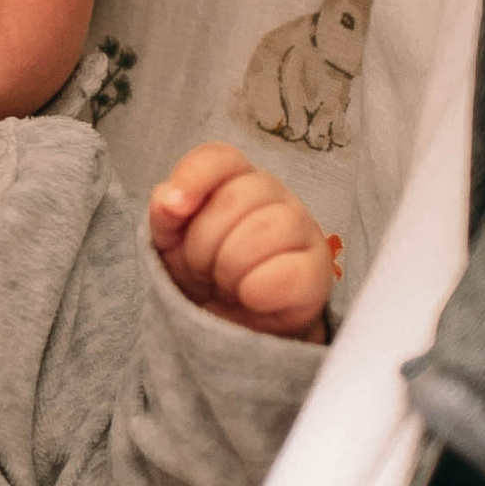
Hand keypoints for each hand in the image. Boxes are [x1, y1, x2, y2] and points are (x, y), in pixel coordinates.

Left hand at [149, 142, 334, 340]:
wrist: (234, 328)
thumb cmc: (205, 275)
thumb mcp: (172, 243)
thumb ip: (165, 213)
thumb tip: (169, 199)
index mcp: (237, 180)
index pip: (220, 158)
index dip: (194, 177)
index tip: (174, 210)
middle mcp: (275, 196)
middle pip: (237, 197)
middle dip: (204, 243)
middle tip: (204, 270)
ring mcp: (303, 230)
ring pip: (269, 227)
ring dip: (231, 267)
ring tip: (227, 284)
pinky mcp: (319, 273)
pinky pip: (292, 272)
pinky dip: (259, 289)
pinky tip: (250, 297)